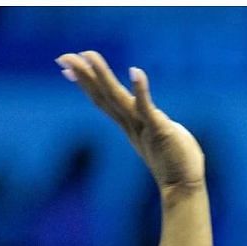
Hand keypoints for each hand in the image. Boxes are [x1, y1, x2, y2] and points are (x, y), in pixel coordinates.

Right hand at [59, 51, 204, 193]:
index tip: (66, 66)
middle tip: (62, 56)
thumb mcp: (160, 134)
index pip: (102, 99)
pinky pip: (146, 108)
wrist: (184, 187)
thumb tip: (152, 118)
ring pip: (116, 98)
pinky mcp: (158, 129)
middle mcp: (130, 124)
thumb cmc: (177, 162)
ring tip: (88, 57)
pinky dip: (140, 89)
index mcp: (129, 123)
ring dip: (102, 76)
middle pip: (101, 96)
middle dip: (82, 75)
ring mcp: (142, 127)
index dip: (85, 82)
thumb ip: (152, 122)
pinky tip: (134, 71)